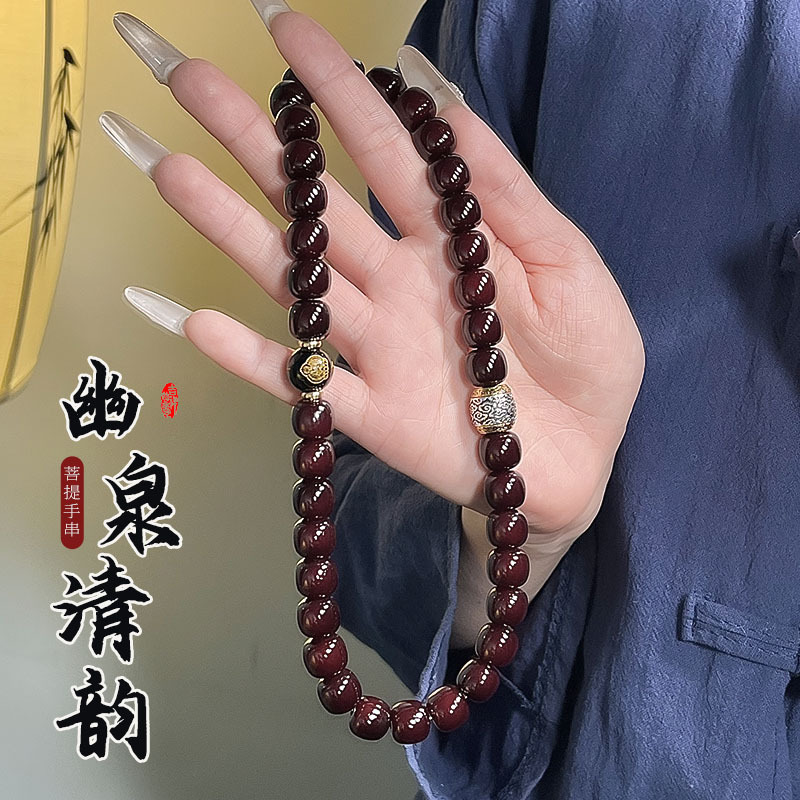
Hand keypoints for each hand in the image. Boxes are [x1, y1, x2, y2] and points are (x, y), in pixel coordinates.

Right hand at [109, 7, 644, 548]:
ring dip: (233, 231)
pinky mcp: (375, 416)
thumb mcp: (565, 259)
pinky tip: (196, 322)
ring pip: (298, 283)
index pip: (382, 151)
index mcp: (449, 240)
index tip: (285, 30)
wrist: (586, 457)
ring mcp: (381, 349)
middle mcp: (399, 285)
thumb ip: (505, 191)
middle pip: (317, 206)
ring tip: (172, 173)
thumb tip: (444, 101)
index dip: (337, 91)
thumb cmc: (588, 357)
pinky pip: (308, 387)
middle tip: (190, 79)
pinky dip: (254, 361)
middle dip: (256, 142)